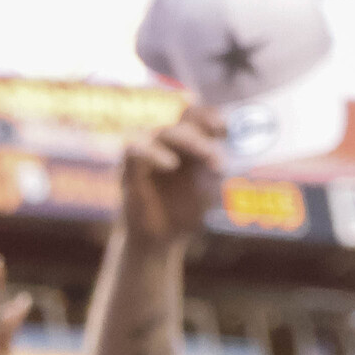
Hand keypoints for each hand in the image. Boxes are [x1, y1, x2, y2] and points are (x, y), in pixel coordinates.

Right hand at [118, 111, 224, 251]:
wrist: (162, 238)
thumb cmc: (185, 210)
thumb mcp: (208, 186)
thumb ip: (213, 164)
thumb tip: (218, 149)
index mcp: (187, 142)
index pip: (195, 115)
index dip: (210, 116)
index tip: (225, 130)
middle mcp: (166, 143)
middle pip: (183, 122)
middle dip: (204, 137)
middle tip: (216, 158)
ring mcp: (147, 153)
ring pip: (164, 132)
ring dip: (188, 140)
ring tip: (206, 158)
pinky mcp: (129, 168)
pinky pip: (136, 148)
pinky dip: (154, 153)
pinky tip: (171, 165)